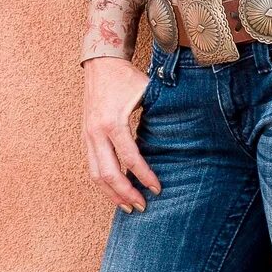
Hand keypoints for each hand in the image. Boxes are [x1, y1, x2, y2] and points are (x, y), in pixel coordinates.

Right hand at [80, 55, 159, 211]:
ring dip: (111, 194)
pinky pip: (92, 167)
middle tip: (143, 207)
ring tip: (128, 207)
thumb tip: (186, 130)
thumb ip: (162, 112)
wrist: (100, 64)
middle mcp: (96, 132)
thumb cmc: (126, 78)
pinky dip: (103, 183)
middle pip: (108, 173)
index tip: (157, 188)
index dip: (144, 176)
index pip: (130, 158)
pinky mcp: (85, 138)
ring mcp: (87, 136)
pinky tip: (116, 192)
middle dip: (126, 193)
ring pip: (95, 175)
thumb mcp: (147, 92)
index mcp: (113, 122)